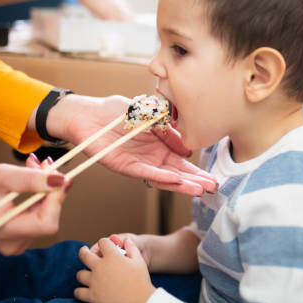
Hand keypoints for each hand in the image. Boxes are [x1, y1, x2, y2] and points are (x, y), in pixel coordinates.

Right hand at [0, 155, 67, 254]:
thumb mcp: (2, 175)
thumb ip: (31, 178)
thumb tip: (60, 181)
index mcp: (5, 232)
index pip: (47, 223)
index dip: (56, 199)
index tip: (59, 177)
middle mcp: (13, 243)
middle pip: (50, 218)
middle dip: (51, 190)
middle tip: (46, 165)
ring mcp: (18, 242)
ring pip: (48, 216)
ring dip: (47, 192)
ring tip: (35, 171)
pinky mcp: (22, 237)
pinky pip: (42, 217)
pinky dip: (41, 198)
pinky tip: (34, 185)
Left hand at [48, 94, 217, 195]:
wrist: (89, 113)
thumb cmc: (116, 112)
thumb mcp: (149, 115)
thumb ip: (168, 130)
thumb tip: (188, 148)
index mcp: (159, 146)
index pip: (181, 162)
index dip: (196, 171)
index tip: (213, 178)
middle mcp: (151, 158)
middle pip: (176, 173)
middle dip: (195, 181)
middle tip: (213, 188)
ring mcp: (138, 163)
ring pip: (163, 177)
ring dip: (181, 184)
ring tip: (199, 190)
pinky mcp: (123, 166)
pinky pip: (144, 172)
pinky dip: (159, 176)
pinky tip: (174, 180)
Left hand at [75, 237, 155, 302]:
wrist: (140, 302)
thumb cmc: (141, 280)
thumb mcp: (139, 260)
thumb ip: (131, 248)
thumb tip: (126, 240)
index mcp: (112, 256)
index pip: (102, 242)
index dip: (104, 243)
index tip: (104, 246)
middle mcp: (100, 267)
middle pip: (84, 255)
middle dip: (83, 251)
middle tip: (84, 251)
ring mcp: (94, 281)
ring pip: (80, 274)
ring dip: (83, 273)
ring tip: (85, 274)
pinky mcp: (92, 296)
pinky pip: (78, 292)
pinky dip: (79, 291)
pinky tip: (82, 290)